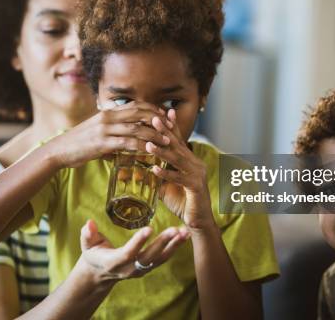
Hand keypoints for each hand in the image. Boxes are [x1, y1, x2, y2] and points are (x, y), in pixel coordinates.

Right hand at [50, 102, 169, 167]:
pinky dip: (141, 147)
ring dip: (154, 134)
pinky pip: (127, 144)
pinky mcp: (102, 143)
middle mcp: (108, 117)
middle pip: (139, 114)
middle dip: (157, 119)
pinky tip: (151, 151)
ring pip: (136, 129)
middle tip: (171, 126)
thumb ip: (111, 130)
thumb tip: (124, 139)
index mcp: (107, 112)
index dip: (151, 109)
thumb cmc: (78, 142)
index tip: (164, 115)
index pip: (135, 106)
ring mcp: (105, 130)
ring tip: (167, 141)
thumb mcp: (96, 130)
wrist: (59, 150)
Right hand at [79, 219, 188, 283]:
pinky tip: (184, 236)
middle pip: (149, 257)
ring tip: (185, 232)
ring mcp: (140, 270)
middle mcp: (129, 269)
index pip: (128, 252)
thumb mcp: (87, 244)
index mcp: (114, 262)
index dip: (138, 242)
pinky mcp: (148, 267)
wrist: (100, 273)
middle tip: (175, 230)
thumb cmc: (94, 254)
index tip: (149, 229)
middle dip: (163, 243)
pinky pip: (163, 258)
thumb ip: (88, 234)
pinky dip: (175, 247)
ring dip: (174, 246)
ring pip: (160, 259)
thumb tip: (89, 223)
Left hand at [146, 109, 215, 230]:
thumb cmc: (182, 202)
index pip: (177, 140)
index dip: (169, 127)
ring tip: (148, 145)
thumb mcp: (166, 186)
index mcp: (189, 160)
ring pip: (177, 159)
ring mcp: (197, 174)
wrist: (198, 221)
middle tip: (153, 119)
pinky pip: (179, 178)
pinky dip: (166, 174)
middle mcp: (195, 163)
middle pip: (177, 144)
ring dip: (162, 152)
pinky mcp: (196, 186)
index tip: (160, 113)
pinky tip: (154, 171)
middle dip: (165, 131)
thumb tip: (135, 172)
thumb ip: (155, 177)